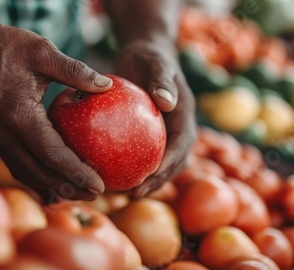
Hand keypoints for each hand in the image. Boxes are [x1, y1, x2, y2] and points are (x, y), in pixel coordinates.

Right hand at [0, 20, 112, 201]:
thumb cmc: (5, 46)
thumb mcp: (42, 51)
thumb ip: (75, 70)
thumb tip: (107, 85)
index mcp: (19, 116)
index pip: (52, 155)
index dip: (76, 174)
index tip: (99, 186)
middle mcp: (4, 134)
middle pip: (39, 173)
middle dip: (68, 188)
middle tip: (96, 196)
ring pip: (26, 173)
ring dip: (52, 187)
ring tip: (77, 194)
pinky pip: (16, 165)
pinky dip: (35, 178)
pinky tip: (50, 184)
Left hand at [114, 38, 197, 196]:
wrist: (144, 51)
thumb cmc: (148, 55)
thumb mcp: (154, 62)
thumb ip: (162, 80)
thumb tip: (167, 102)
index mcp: (184, 115)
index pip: (182, 145)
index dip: (169, 165)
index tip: (149, 178)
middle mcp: (177, 127)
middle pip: (174, 161)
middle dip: (158, 180)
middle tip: (136, 193)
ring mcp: (164, 132)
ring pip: (160, 161)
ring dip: (147, 179)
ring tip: (125, 192)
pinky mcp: (149, 134)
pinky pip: (143, 153)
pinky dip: (131, 165)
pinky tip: (110, 174)